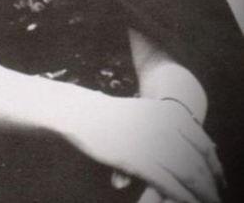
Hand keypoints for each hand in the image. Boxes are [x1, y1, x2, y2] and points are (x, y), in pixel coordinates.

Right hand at [58, 94, 222, 202]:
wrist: (85, 113)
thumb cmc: (114, 114)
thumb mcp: (147, 111)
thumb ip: (170, 125)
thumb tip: (195, 145)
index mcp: (171, 114)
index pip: (204, 144)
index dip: (215, 166)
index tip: (220, 179)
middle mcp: (168, 128)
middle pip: (199, 162)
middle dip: (210, 184)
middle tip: (215, 197)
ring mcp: (155, 145)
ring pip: (190, 176)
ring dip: (202, 194)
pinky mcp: (142, 162)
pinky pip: (171, 186)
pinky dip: (184, 199)